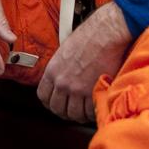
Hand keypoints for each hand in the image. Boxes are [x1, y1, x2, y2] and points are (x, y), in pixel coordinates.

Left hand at [38, 1, 131, 122]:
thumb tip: (64, 77)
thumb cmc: (89, 36)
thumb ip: (61, 68)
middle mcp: (62, 82)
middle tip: (73, 110)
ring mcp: (77, 89)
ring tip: (85, 110)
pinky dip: (92, 112)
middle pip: (57, 109)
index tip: (57, 103)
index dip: (50, 103)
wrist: (106, 34)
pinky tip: (95, 107)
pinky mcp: (93, 92)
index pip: (43, 96)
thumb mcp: (65, 51)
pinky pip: (89, 112)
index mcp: (52, 71)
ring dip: (79, 114)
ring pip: (73, 114)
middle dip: (65, 112)